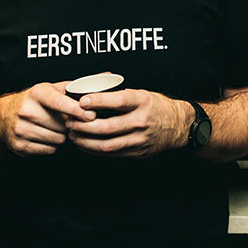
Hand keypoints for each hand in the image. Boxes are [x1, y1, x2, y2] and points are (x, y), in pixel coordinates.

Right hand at [0, 81, 94, 156]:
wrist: (4, 116)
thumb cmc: (37, 101)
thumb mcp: (53, 89)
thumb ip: (78, 85)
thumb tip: (107, 76)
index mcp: (37, 93)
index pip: (60, 103)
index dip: (77, 110)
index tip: (91, 116)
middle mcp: (26, 110)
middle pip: (62, 125)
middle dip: (69, 126)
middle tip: (66, 121)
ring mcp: (21, 129)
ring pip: (57, 140)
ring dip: (62, 136)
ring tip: (55, 128)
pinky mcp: (19, 145)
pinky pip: (48, 150)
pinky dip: (51, 146)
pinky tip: (46, 136)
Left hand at [65, 89, 188, 157]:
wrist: (177, 126)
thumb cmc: (156, 107)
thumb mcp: (142, 94)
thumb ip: (120, 96)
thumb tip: (92, 94)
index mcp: (143, 102)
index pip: (118, 101)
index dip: (98, 101)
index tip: (81, 101)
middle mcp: (141, 121)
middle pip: (107, 127)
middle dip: (84, 125)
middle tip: (69, 121)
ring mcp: (139, 139)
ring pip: (106, 144)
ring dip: (85, 140)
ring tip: (72, 134)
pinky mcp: (136, 152)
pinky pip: (111, 153)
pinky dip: (94, 149)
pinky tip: (84, 144)